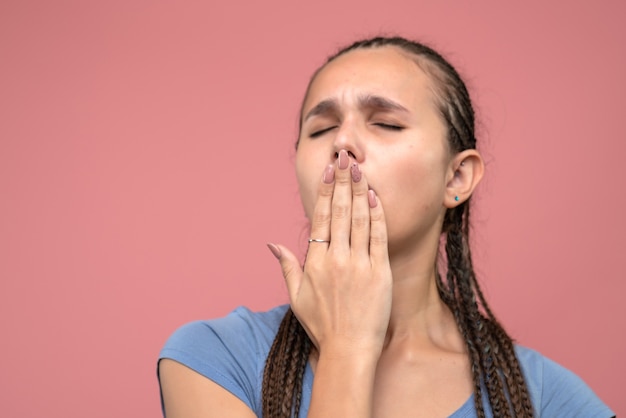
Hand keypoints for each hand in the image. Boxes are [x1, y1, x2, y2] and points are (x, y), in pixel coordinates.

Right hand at [268, 149, 392, 357]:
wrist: (349, 349)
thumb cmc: (322, 325)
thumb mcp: (296, 297)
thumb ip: (286, 266)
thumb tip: (272, 243)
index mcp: (315, 262)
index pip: (320, 217)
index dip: (324, 191)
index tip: (328, 170)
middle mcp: (336, 259)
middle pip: (339, 211)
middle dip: (342, 180)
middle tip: (345, 157)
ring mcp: (359, 265)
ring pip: (358, 219)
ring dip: (359, 191)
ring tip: (359, 168)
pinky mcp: (380, 272)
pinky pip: (378, 238)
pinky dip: (377, 216)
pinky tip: (375, 198)